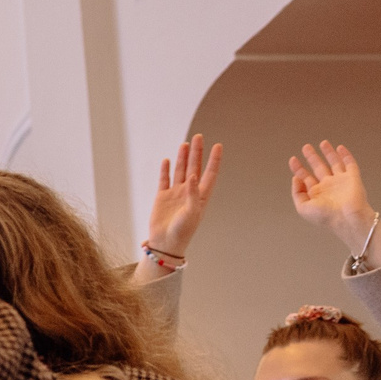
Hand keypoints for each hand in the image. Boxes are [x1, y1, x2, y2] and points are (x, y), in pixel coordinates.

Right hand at [145, 135, 221, 255]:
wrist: (166, 243)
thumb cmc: (183, 231)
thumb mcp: (192, 213)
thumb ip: (193, 193)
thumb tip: (193, 175)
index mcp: (201, 196)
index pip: (210, 174)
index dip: (214, 160)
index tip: (218, 146)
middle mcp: (189, 192)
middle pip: (195, 167)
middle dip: (197, 153)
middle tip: (199, 137)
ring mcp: (175, 193)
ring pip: (180, 171)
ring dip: (183, 158)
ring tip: (185, 144)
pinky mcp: (162, 197)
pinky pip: (164, 180)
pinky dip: (165, 170)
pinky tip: (167, 160)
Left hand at [289, 142, 380, 267]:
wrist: (346, 218)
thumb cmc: (325, 216)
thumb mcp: (303, 207)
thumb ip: (297, 193)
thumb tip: (295, 178)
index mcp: (316, 194)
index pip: (305, 178)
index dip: (298, 168)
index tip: (293, 159)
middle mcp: (328, 186)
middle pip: (318, 168)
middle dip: (312, 157)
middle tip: (306, 147)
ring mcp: (341, 181)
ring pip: (334, 163)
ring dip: (328, 153)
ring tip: (322, 143)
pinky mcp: (353, 178)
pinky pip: (350, 164)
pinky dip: (345, 155)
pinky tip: (340, 148)